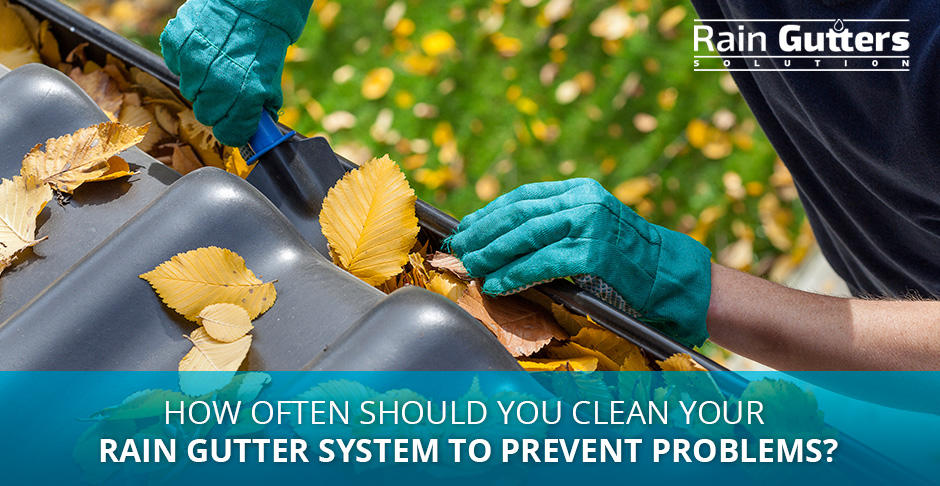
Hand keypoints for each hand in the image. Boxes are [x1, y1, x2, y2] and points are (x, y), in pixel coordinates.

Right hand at [160, 0, 312, 146]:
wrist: (252, 1)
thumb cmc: (264, 40)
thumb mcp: (270, 78)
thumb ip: (260, 106)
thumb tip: (256, 128)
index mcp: (246, 96)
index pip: (229, 134)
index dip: (233, 129)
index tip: (234, 123)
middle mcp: (217, 84)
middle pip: (206, 115)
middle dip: (216, 105)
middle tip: (226, 88)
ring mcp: (194, 63)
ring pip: (189, 91)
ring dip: (201, 82)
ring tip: (216, 62)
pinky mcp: (176, 44)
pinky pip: (175, 65)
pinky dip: (186, 60)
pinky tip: (203, 48)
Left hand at [446, 178, 711, 347]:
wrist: (672, 275)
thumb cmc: (628, 258)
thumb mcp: (592, 226)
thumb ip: (556, 224)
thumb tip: (503, 237)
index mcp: (580, 190)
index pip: (523, 197)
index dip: (490, 212)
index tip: (466, 228)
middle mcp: (584, 201)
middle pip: (519, 214)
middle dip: (484, 233)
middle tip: (460, 249)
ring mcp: (591, 225)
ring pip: (527, 236)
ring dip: (493, 254)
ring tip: (472, 267)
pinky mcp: (595, 253)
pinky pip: (543, 263)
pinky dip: (515, 274)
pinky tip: (498, 284)